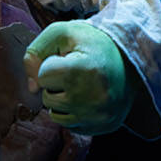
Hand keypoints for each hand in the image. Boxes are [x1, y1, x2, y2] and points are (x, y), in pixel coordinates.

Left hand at [22, 20, 137, 134]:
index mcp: (83, 70)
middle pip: (48, 98)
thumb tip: (31, 88)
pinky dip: (73, 112)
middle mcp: (93, 98)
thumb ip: (35, 53)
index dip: (50, 65)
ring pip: (57, 116)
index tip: (68, 59)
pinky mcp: (103, 126)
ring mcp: (100, 116)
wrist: (129, 60)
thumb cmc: (90, 44)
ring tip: (81, 85)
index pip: (42, 76)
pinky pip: (71, 126)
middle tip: (76, 72)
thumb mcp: (61, 33)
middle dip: (55, 84)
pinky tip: (87, 98)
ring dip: (62, 100)